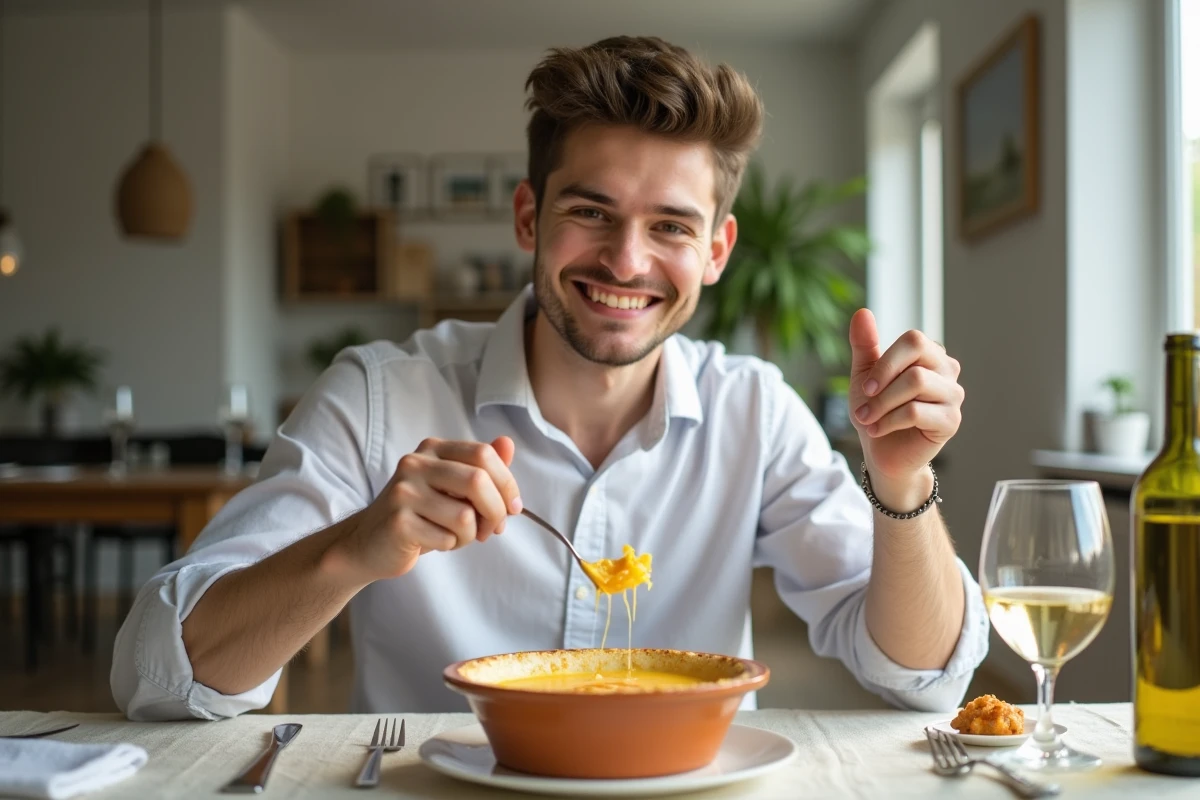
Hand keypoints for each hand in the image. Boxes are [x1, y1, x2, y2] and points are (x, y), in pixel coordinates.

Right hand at [327, 436, 521, 582]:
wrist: (369, 543)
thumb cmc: (420, 515)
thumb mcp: (453, 488)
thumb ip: (482, 468)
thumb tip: (508, 443)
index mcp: (433, 449)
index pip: (484, 455)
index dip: (507, 483)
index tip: (513, 507)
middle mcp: (416, 463)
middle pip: (478, 482)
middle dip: (496, 511)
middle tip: (493, 529)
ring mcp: (404, 492)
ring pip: (465, 516)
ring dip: (470, 534)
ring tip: (455, 536)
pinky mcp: (398, 522)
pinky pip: (446, 538)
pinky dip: (450, 546)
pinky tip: (435, 542)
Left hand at [847, 309, 963, 507]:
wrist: (882, 451)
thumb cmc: (876, 410)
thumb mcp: (865, 375)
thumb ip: (864, 344)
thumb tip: (862, 312)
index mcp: (930, 355)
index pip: (914, 340)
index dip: (886, 362)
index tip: (867, 386)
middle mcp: (948, 370)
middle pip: (917, 359)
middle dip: (883, 383)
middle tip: (865, 404)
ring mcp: (954, 396)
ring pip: (916, 384)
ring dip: (883, 405)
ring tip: (869, 419)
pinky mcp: (951, 421)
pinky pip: (917, 412)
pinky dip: (889, 421)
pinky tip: (879, 430)